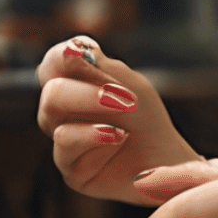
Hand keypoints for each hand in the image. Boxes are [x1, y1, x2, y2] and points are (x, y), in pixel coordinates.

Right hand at [36, 35, 202, 204]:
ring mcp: (64, 141)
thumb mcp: (129, 85)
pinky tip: (119, 138)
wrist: (166, 159)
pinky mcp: (70, 170)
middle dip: (87, 93)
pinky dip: (96, 138)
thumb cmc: (146, 117)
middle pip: (51, 92)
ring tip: (125, 122)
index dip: (63, 56)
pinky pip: (66, 146)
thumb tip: (70, 47)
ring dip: (93, 112)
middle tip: (126, 99)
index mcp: (73, 86)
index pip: (53, 63)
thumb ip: (99, 66)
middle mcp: (62, 113)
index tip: (86, 53)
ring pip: (52, 116)